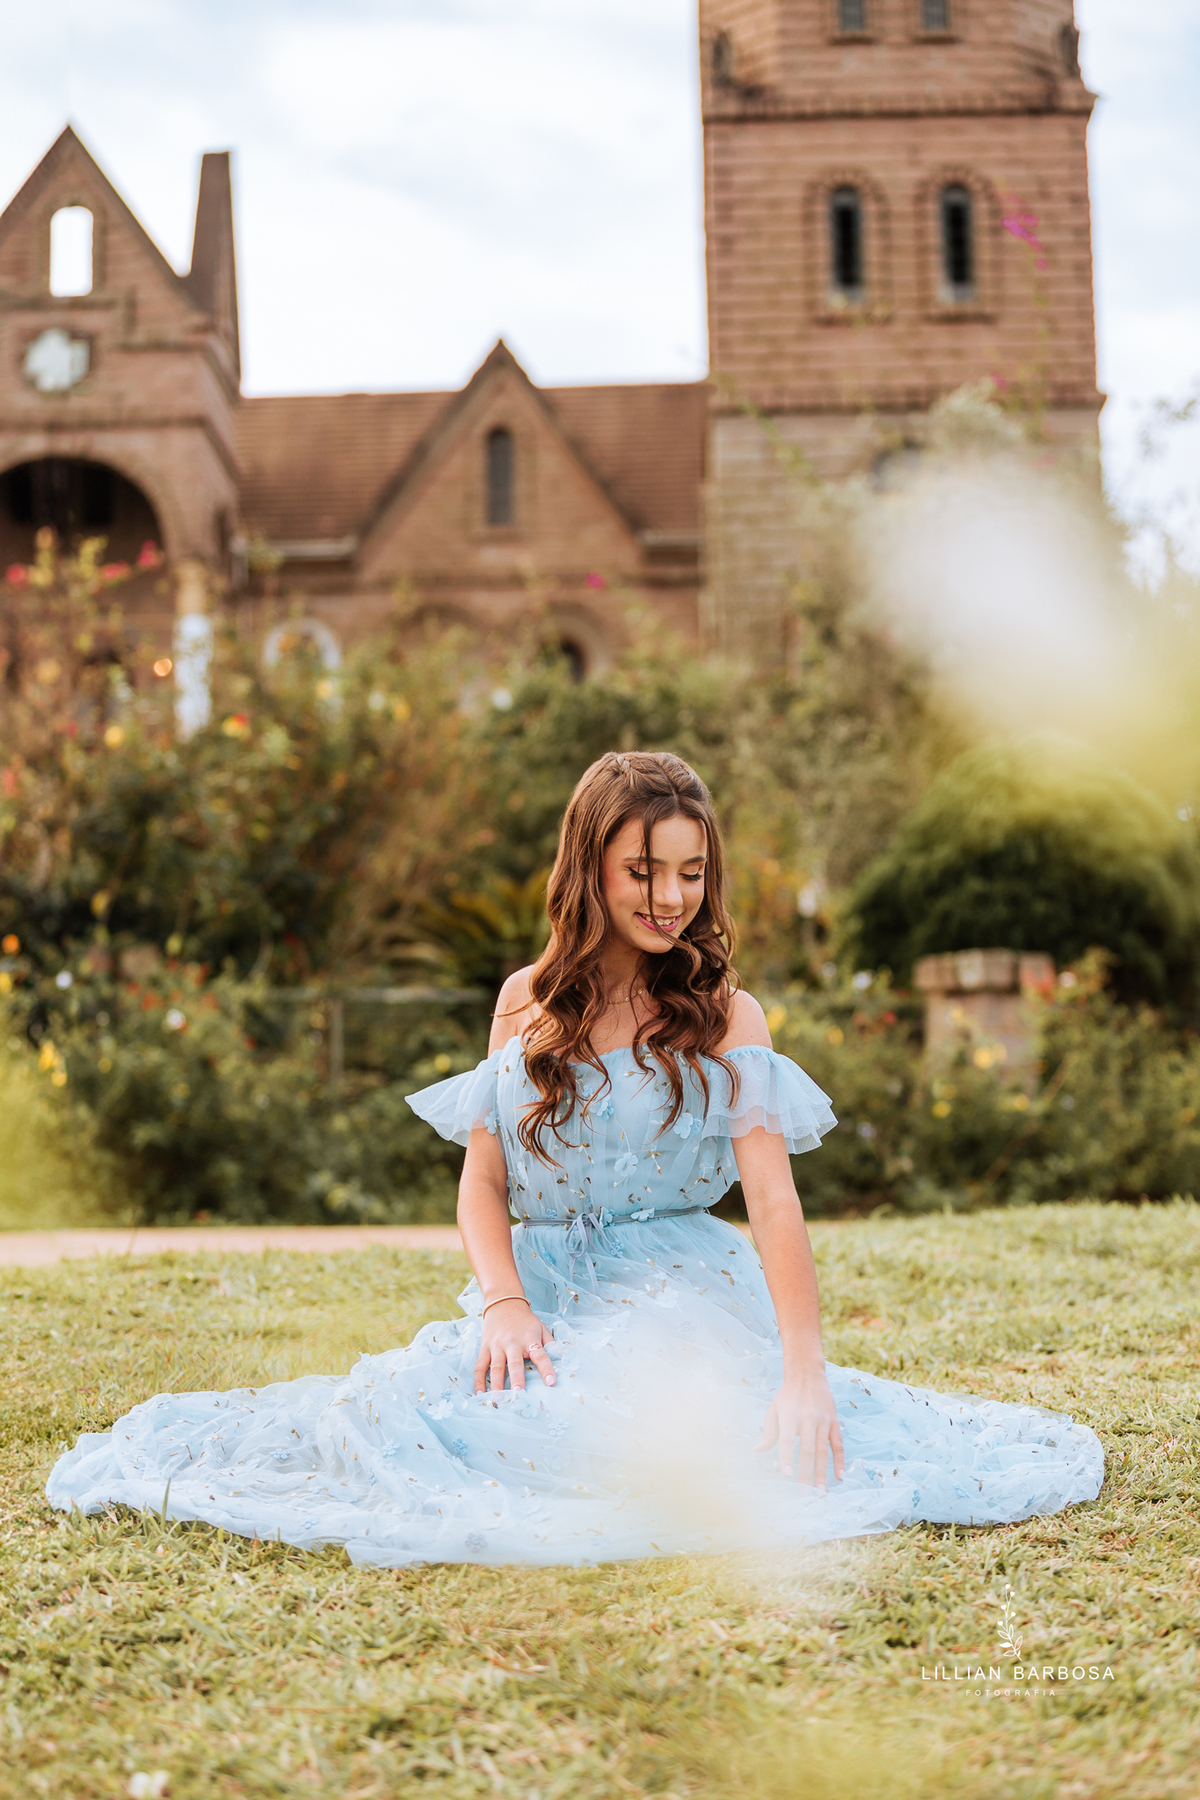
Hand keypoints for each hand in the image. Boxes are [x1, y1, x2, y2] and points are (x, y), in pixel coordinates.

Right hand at [474, 1299, 555, 1394]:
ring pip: (495, 1367)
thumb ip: (551, 1344)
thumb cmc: (525, 1320)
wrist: (504, 1302)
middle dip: (517, 1378)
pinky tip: (479, 1394)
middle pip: (514, 1363)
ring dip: (496, 1384)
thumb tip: (565, 1358)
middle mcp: (512, 1343)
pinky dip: (478, 1381)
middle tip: (518, 1393)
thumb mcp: (541, 1328)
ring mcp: (496, 1346)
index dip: (546, 1369)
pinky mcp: (484, 1348)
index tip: (551, 1383)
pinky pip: (480, 1367)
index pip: (540, 1355)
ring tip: (498, 1400)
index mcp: (529, 1339)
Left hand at [756, 1369, 844, 1488]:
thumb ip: (769, 1432)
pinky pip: (838, 1444)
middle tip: (805, 1494)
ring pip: (823, 1450)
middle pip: (807, 1450)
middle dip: (806, 1474)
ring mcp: (823, 1421)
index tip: (786, 1475)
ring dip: (822, 1472)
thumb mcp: (774, 1410)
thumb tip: (758, 1451)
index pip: (787, 1440)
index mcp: (790, 1416)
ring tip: (821, 1491)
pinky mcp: (834, 1422)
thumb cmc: (787, 1396)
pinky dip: (840, 1460)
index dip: (786, 1457)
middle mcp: (807, 1419)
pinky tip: (840, 1476)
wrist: (808, 1375)